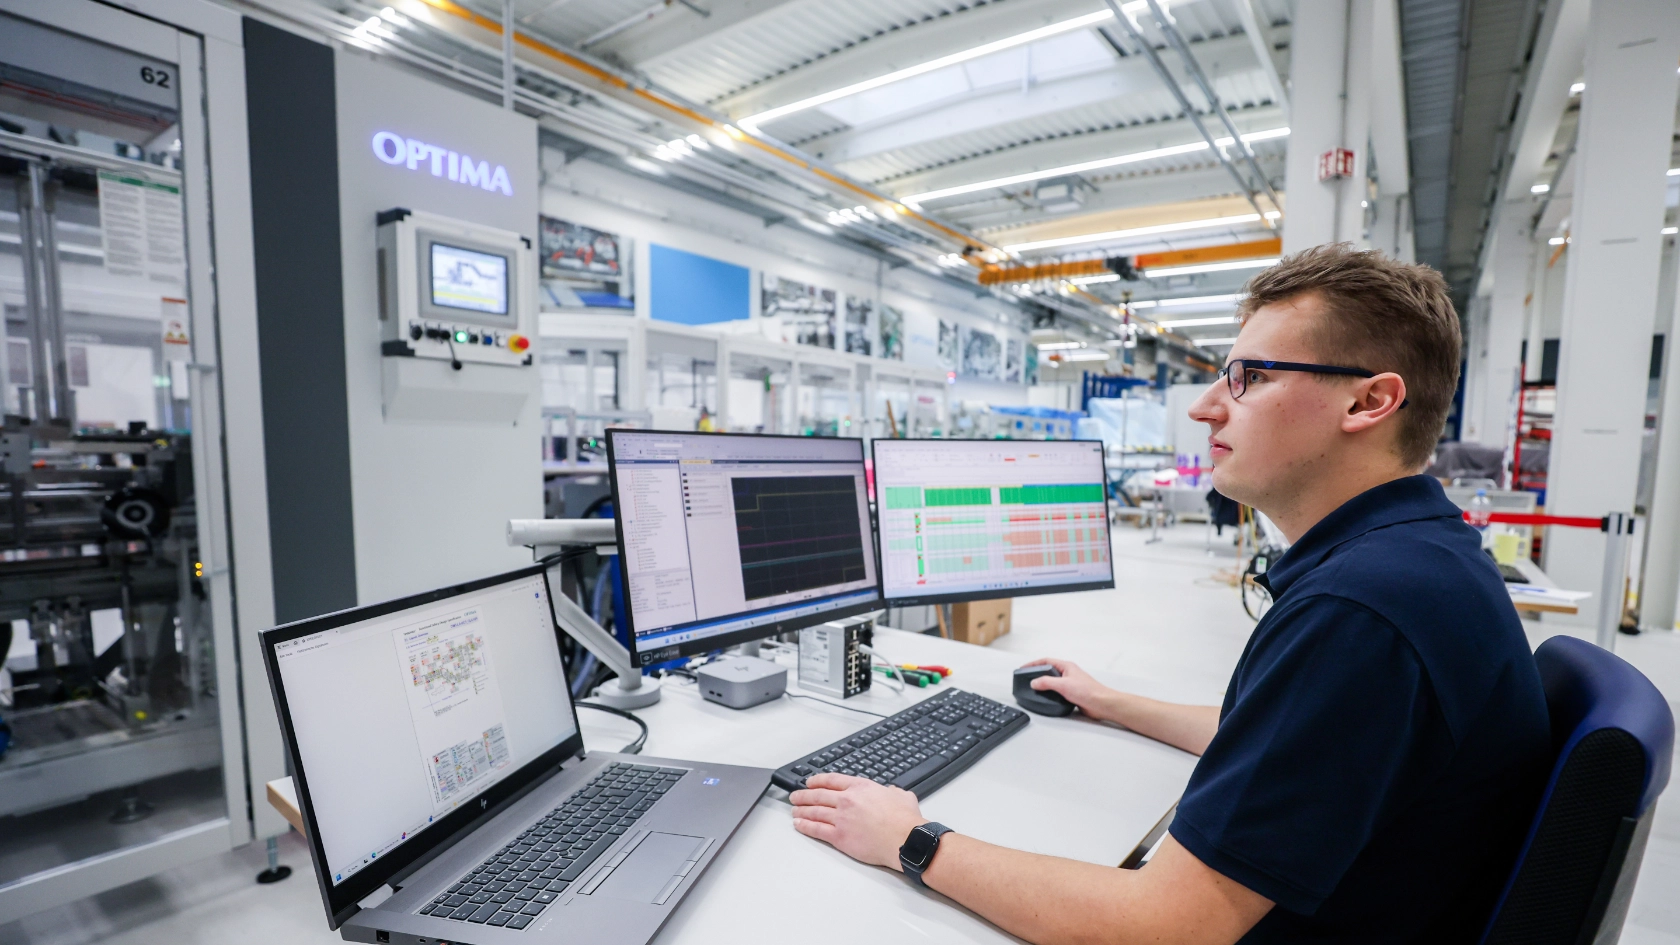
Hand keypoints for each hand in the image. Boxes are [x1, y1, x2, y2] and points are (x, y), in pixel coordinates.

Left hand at [789, 773, 928, 869]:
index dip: (817, 780)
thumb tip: (891, 792)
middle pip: (818, 795)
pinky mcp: (839, 836)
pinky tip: (799, 825)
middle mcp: (847, 800)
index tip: (809, 782)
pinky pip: (816, 829)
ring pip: (814, 812)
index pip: (831, 780)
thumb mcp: (901, 795)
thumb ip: (891, 790)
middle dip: (803, 795)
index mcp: (860, 787)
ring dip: (801, 811)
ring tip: (794, 811)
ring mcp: (841, 818)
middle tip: (795, 796)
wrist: (905, 839)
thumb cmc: (904, 820)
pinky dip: (805, 826)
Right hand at [1020, 658, 1115, 720]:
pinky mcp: (1072, 694)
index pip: (1046, 661)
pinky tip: (1047, 697)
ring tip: (1034, 688)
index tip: (1024, 668)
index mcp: (1067, 666)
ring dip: (1044, 684)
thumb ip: (1047, 683)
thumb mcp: (1063, 685)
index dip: (1033, 664)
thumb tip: (1034, 682)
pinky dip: (1050, 693)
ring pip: (1053, 682)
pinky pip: (1057, 691)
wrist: (1101, 704)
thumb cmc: (1089, 691)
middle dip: (1037, 673)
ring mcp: (1071, 684)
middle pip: (1049, 670)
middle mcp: (1069, 674)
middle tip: (1027, 678)